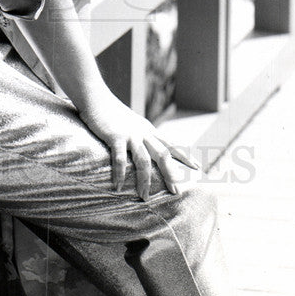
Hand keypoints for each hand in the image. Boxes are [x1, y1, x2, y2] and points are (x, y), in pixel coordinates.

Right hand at [78, 90, 199, 199]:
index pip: (171, 145)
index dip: (185, 156)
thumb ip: (142, 133)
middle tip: (176, 192)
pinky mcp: (115, 137)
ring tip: (144, 197)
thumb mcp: (133, 122)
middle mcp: (143, 133)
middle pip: (162, 155)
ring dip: (144, 181)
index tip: (197, 167)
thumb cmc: (112, 112)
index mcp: (149, 130)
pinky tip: (118, 187)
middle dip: (170, 174)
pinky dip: (120, 174)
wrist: (96, 98)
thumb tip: (149, 146)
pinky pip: (120, 159)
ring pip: (143, 161)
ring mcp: (130, 135)